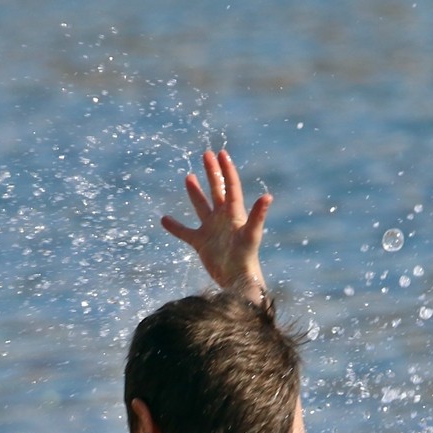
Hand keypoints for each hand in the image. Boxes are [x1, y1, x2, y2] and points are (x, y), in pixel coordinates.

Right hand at [161, 148, 270, 299]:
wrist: (237, 279)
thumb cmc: (247, 258)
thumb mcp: (251, 234)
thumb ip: (259, 215)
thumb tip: (268, 196)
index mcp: (234, 213)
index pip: (230, 186)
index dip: (226, 170)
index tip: (221, 153)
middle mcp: (223, 218)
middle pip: (216, 190)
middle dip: (212, 172)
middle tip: (206, 154)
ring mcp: (211, 229)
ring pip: (201, 206)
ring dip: (195, 192)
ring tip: (188, 176)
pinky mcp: (201, 243)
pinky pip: (184, 232)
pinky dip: (174, 226)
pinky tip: (164, 219)